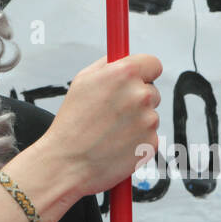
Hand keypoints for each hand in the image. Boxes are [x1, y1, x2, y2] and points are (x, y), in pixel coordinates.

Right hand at [37, 54, 161, 201]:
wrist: (67, 162)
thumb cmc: (71, 123)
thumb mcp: (82, 81)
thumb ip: (108, 66)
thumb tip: (123, 59)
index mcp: (124, 74)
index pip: (153, 63)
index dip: (145, 72)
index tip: (139, 79)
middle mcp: (140, 95)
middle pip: (152, 90)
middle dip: (137, 99)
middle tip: (113, 112)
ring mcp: (148, 120)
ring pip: (150, 115)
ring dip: (136, 121)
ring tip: (110, 131)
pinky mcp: (151, 143)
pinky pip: (148, 136)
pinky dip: (136, 140)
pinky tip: (116, 144)